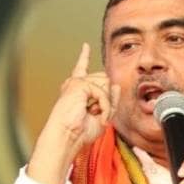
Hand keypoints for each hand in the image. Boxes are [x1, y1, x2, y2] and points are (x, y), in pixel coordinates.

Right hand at [27, 43, 120, 183]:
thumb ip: (110, 101)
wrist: (67, 138)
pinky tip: (97, 115)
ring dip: (107, 103)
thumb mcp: (101, 116)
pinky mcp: (79, 85)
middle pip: (105, 79)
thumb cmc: (80, 133)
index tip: (85, 46)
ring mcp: (76, 83)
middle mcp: (75, 84)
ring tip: (97, 115)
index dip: (84, 57)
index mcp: (78, 91)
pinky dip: (105, 106)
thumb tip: (117, 86)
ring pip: (106, 83)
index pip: (82, 70)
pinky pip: (103, 92)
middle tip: (99, 114)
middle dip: (108, 97)